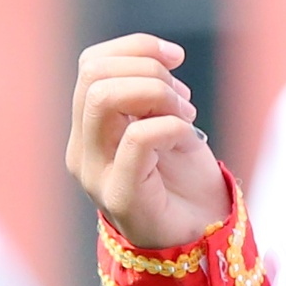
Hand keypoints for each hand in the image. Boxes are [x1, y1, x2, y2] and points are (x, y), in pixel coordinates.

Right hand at [68, 37, 231, 251]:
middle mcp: (82, 150)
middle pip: (94, 75)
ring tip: (186, 116)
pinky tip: (189, 138)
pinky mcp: (121, 197)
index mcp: (88, 128)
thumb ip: (149, 93)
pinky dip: (171, 125)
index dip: (135, 48)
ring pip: (105, 98)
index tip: (175, 58)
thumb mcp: (164, 122)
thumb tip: (162, 58)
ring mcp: (96, 175)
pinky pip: (138, 138)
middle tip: (182, 98)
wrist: (202, 237)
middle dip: (149, 70)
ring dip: (157, 94)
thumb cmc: (184, 181)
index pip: (91, 64)